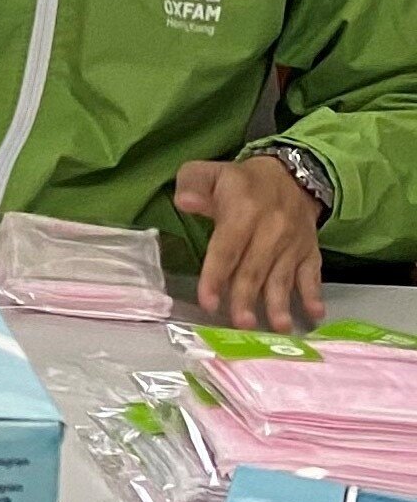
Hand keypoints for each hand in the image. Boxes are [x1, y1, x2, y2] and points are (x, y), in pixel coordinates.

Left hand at [181, 155, 327, 331]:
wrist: (292, 175)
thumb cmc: (240, 182)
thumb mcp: (210, 173)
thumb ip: (192, 185)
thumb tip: (187, 203)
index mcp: (244, 211)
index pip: (227, 248)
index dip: (216, 276)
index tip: (209, 302)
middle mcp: (272, 229)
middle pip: (255, 269)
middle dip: (247, 299)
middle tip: (241, 324)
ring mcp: (293, 242)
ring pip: (283, 277)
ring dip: (279, 304)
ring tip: (279, 328)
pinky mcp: (310, 251)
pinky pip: (312, 274)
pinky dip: (314, 294)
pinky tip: (315, 314)